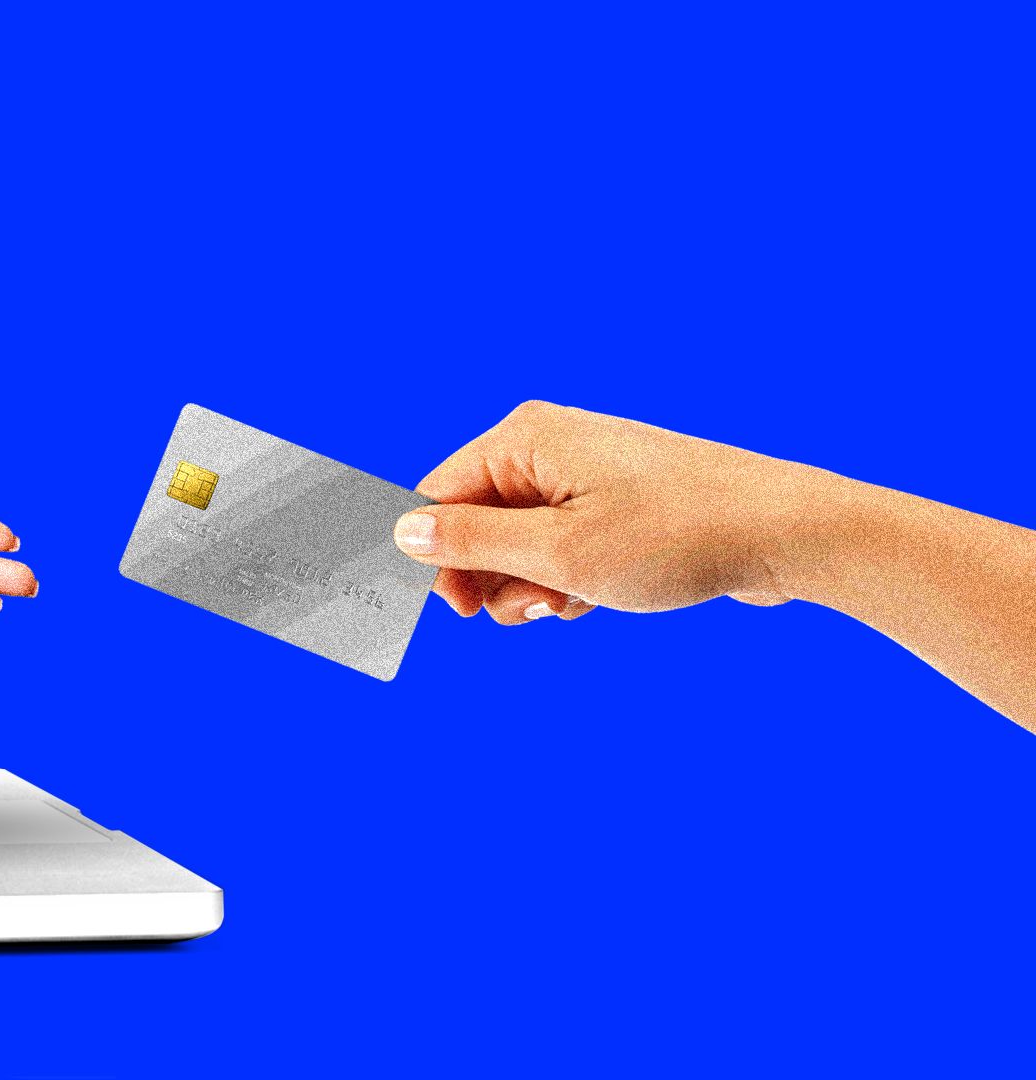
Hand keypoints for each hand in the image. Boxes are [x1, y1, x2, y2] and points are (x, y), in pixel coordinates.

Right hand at [392, 401, 825, 624]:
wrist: (786, 534)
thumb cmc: (677, 535)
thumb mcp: (560, 553)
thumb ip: (473, 544)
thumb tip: (403, 532)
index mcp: (525, 438)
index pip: (439, 497)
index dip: (439, 559)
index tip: (456, 611)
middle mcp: (549, 444)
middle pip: (476, 522)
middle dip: (493, 577)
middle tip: (531, 611)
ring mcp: (584, 471)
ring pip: (519, 541)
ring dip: (532, 585)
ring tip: (572, 604)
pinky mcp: (614, 499)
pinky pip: (560, 544)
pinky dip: (568, 578)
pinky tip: (598, 597)